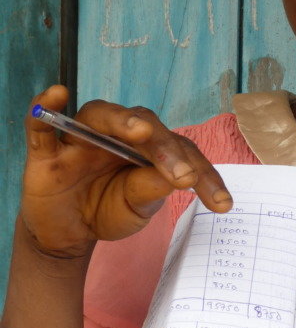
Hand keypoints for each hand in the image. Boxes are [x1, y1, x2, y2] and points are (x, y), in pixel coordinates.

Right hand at [21, 85, 232, 257]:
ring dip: (122, 120)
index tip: (222, 203)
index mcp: (147, 148)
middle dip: (167, 150)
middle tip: (185, 177)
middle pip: (144, 126)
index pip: (180, 150)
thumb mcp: (136, 208)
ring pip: (101, 115)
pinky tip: (56, 94)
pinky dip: (45, 106)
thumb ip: (151, 190)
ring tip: (140, 131)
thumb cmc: (106, 210)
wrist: (67, 233)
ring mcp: (82, 139)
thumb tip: (177, 176)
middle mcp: (117, 135)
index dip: (203, 174)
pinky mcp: (47, 151)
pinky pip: (42, 123)